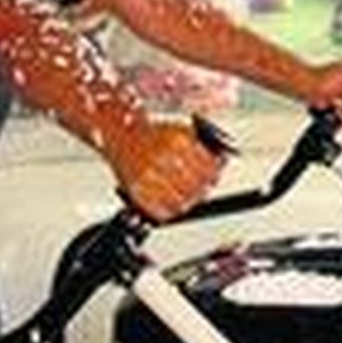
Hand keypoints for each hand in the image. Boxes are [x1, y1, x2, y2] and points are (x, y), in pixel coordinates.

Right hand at [111, 118, 226, 221]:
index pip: (208, 169)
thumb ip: (201, 146)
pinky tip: (171, 204)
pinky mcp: (137, 191)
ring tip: (187, 198)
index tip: (214, 178)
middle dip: (202, 190)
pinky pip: (160, 211)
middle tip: (202, 190)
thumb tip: (220, 162)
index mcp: (179, 142)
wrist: (121, 133)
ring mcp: (150, 176)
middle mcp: (165, 159)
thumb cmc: (150, 133)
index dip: (214, 176)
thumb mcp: (181, 131)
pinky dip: (169, 211)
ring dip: (187, 202)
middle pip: (196, 187)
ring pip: (180, 202)